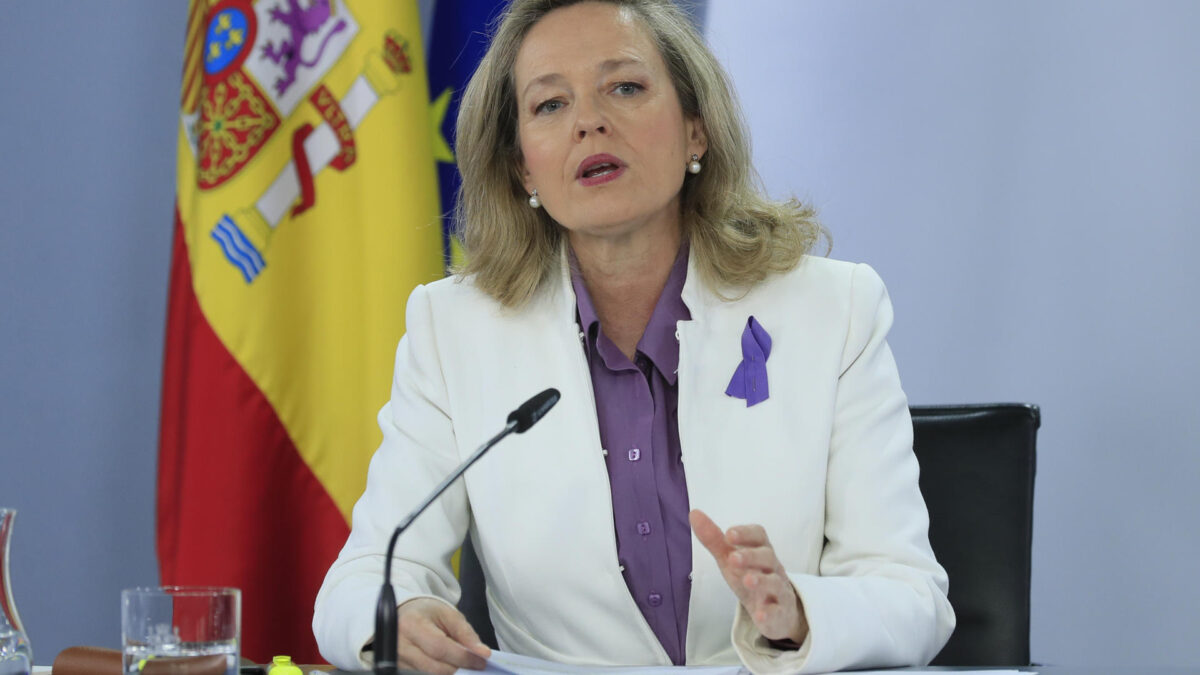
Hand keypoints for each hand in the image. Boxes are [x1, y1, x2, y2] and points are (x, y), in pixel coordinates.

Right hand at [394, 597, 491, 673]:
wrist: (405, 614)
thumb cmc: (427, 613)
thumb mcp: (449, 614)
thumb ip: (466, 633)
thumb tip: (482, 653)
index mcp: (412, 624)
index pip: (439, 647)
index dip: (463, 657)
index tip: (481, 660)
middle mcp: (401, 644)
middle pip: (435, 667)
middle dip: (459, 668)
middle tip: (476, 664)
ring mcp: (399, 659)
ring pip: (431, 674)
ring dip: (451, 671)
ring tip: (463, 661)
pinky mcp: (401, 668)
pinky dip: (441, 672)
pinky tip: (450, 664)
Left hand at [689, 508, 808, 645]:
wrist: (776, 610)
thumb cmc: (751, 576)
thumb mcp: (730, 559)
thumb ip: (714, 539)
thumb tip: (694, 513)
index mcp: (761, 551)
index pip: (759, 535)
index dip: (745, 533)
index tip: (729, 535)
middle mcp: (773, 568)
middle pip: (768, 557)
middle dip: (751, 556)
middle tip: (733, 559)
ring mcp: (779, 590)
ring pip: (775, 583)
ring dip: (762, 581)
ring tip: (747, 580)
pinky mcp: (780, 613)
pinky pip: (778, 612)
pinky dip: (769, 613)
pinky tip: (760, 614)